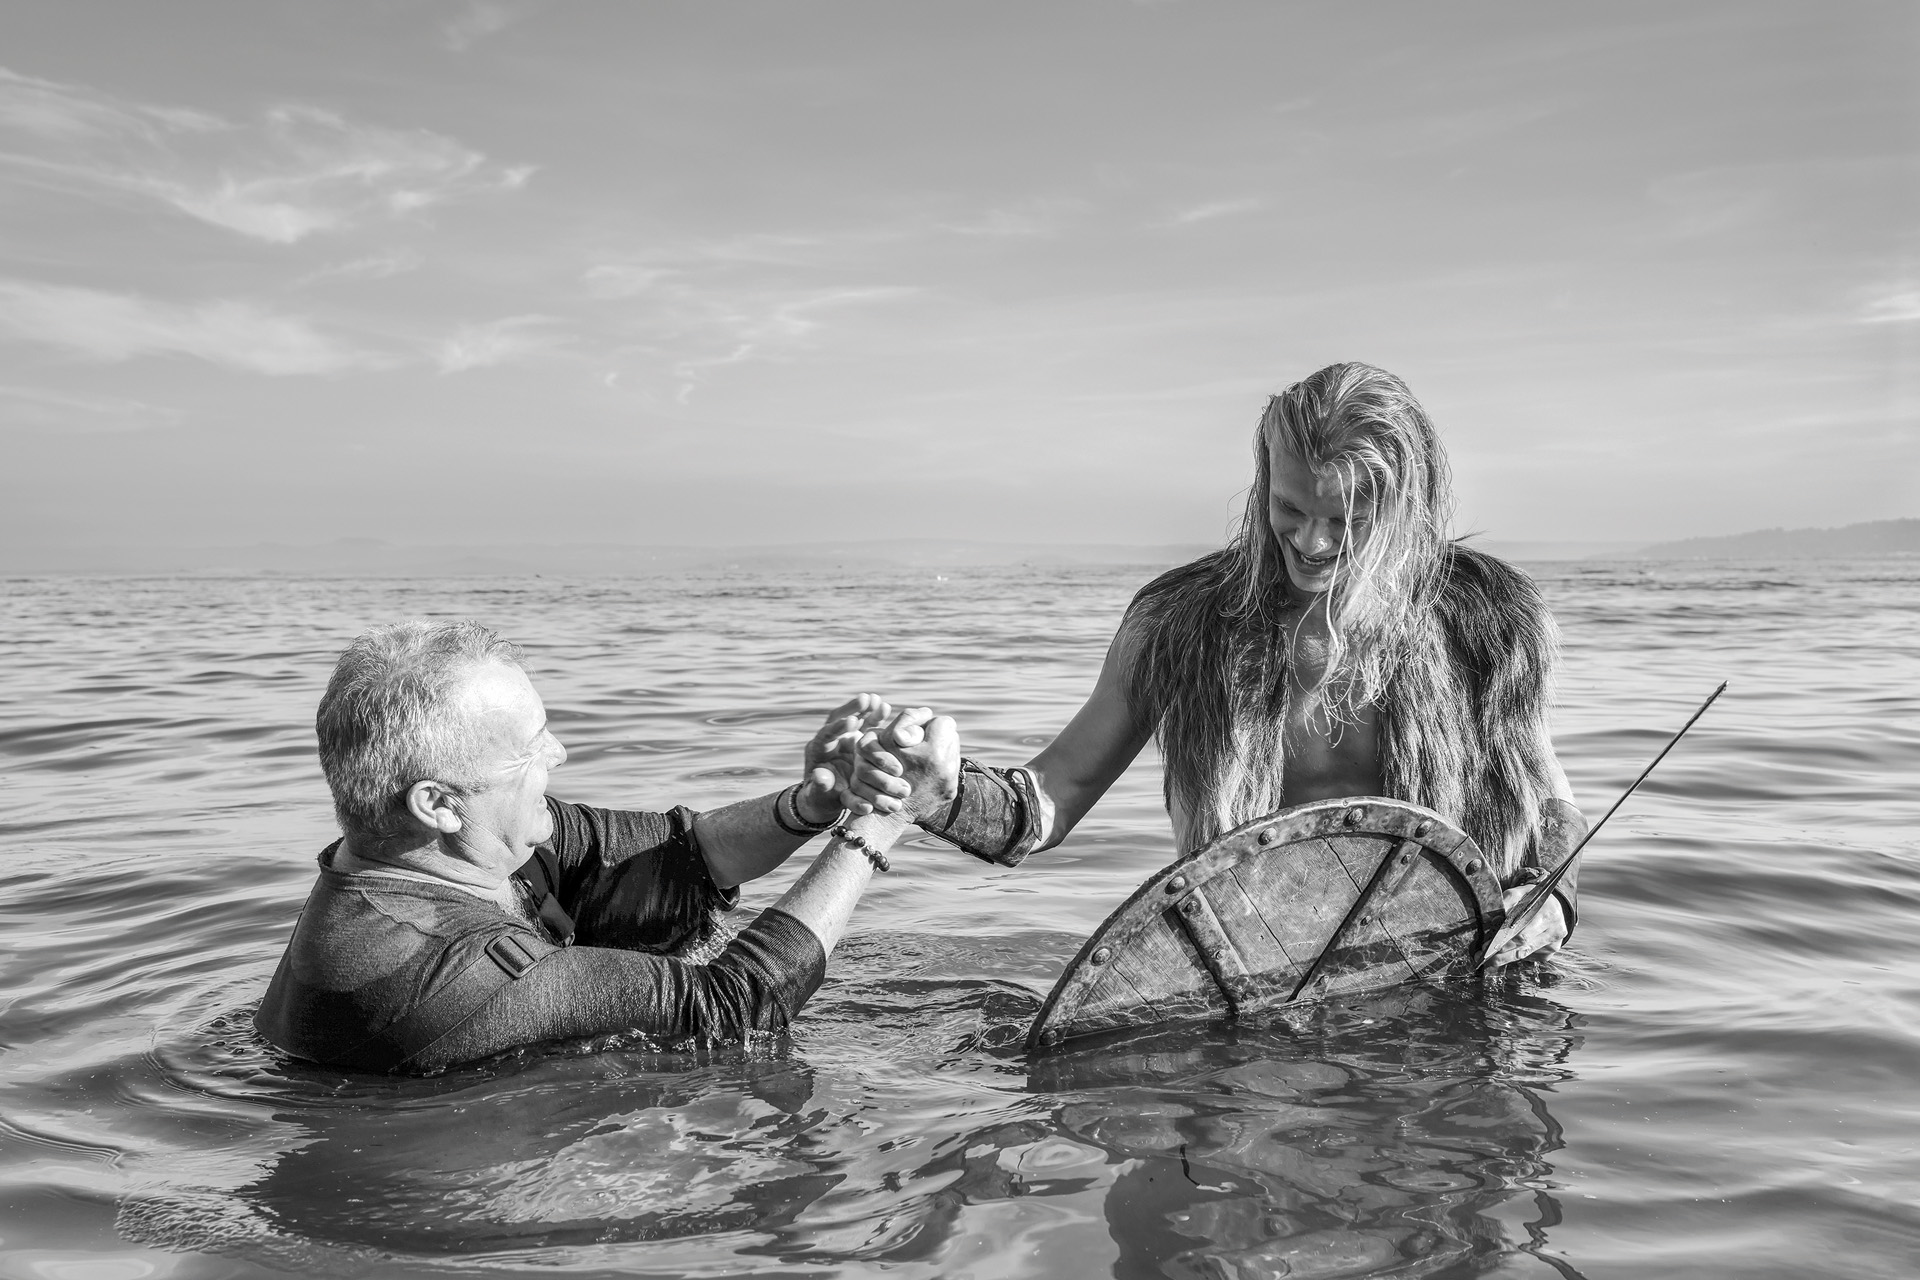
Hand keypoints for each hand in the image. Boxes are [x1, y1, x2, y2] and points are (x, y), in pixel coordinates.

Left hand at [796, 694, 898, 821]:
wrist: (829, 796)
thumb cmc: (822, 797)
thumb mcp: (820, 794)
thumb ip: (821, 785)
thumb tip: (821, 777)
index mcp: (818, 750)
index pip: (826, 734)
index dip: (838, 727)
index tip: (851, 721)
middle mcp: (831, 739)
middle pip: (838, 719)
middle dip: (852, 709)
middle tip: (866, 699)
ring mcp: (844, 738)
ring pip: (854, 718)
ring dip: (865, 709)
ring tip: (878, 700)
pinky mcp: (857, 740)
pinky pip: (865, 725)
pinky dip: (873, 716)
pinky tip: (885, 707)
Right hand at [854, 707, 958, 822]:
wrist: (885, 812)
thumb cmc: (879, 772)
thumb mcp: (886, 740)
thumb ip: (906, 720)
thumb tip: (927, 713)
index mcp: (933, 753)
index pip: (944, 722)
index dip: (928, 724)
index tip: (917, 732)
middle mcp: (948, 768)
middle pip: (951, 737)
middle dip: (936, 737)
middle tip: (920, 743)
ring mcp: (951, 782)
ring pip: (952, 752)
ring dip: (938, 752)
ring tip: (921, 757)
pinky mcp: (950, 793)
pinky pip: (951, 770)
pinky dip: (938, 768)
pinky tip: (923, 772)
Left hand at [1487, 886, 1568, 966]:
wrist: (1556, 905)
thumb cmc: (1534, 899)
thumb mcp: (1522, 893)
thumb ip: (1508, 902)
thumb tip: (1492, 918)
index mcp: (1547, 914)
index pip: (1523, 934)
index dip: (1505, 942)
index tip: (1487, 946)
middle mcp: (1554, 931)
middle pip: (1524, 947)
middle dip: (1502, 954)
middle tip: (1484, 957)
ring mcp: (1554, 944)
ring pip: (1525, 954)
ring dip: (1506, 958)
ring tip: (1490, 960)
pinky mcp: (1550, 952)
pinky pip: (1530, 957)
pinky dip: (1516, 954)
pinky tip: (1504, 955)